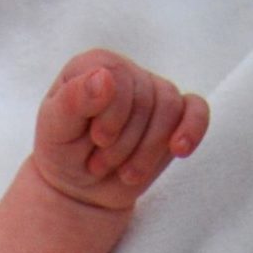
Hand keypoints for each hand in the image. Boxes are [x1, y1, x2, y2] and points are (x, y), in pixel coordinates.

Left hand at [31, 49, 208, 214]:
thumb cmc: (64, 153)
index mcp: (95, 64)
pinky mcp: (173, 117)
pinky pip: (196, 110)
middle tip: (100, 163)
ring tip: (125, 173)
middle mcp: (126, 72)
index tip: (96, 140)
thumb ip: (73, 101)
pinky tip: (180, 149)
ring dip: (147, 151)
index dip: (113, 116)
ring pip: (170, 110)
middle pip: (146, 98)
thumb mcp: (55, 131)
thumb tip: (104, 76)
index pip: (120, 77)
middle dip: (124, 142)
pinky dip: (193, 129)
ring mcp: (152, 92)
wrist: (80, 188)